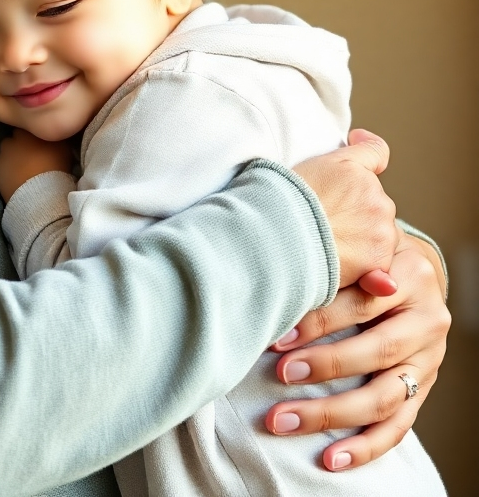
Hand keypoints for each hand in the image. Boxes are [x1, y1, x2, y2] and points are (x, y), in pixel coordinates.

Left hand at [0, 129, 73, 202]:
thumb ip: (53, 137)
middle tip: (30, 156)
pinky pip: (1, 166)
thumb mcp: (63, 148)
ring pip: (6, 152)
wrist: (40, 193)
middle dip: (20, 145)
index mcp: (28, 132)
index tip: (37, 144)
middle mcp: (12, 140)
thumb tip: (51, 136)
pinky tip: (16, 177)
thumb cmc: (55, 169)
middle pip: (14, 139)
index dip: (32, 137)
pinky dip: (7, 170)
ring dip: (12, 157)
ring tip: (23, 168)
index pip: (26, 129)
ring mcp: (2, 155)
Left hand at [265, 230, 449, 471]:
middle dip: (324, 366)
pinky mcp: (423, 389)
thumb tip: (281, 280)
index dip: (320, 321)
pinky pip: (398, 427)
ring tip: (284, 419)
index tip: (277, 337)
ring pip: (385, 396)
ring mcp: (429, 359)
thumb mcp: (355, 247)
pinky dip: (364, 447)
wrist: (409, 269)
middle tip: (279, 373)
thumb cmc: (365, 256)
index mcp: (411, 275)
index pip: (364, 302)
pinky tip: (331, 459)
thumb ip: (332, 260)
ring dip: (332, 412)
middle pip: (377, 351)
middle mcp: (427, 319)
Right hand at [292, 129, 398, 286]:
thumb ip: (340, 157)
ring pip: (379, 234)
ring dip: (361, 240)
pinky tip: (335, 261)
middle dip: (357, 211)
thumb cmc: (282, 202)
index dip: (364, 154)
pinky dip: (362, 265)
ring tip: (327, 245)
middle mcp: (376, 197)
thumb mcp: (307, 165)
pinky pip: (379, 263)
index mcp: (355, 169)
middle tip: (325, 222)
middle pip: (374, 203)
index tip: (353, 157)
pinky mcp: (380, 262)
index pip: (375, 151)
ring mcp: (381, 231)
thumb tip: (359, 137)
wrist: (276, 239)